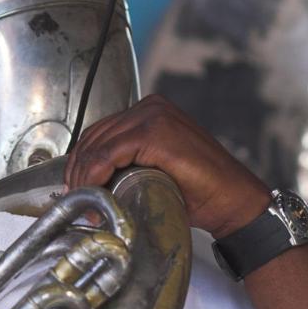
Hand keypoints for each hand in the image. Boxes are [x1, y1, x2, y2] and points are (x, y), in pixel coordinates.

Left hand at [64, 94, 269, 237]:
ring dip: (84, 176)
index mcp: (151, 110)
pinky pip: (110, 153)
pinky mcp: (156, 133)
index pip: (100, 132)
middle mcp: (151, 106)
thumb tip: (91, 181)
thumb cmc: (200, 191)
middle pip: (95, 136)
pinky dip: (96, 175)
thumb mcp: (155, 168)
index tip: (74, 188)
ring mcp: (154, 116)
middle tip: (73, 198)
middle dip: (78, 170)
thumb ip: (129, 162)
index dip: (81, 161)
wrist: (234, 201)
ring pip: (98, 145)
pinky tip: (94, 193)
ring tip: (83, 202)